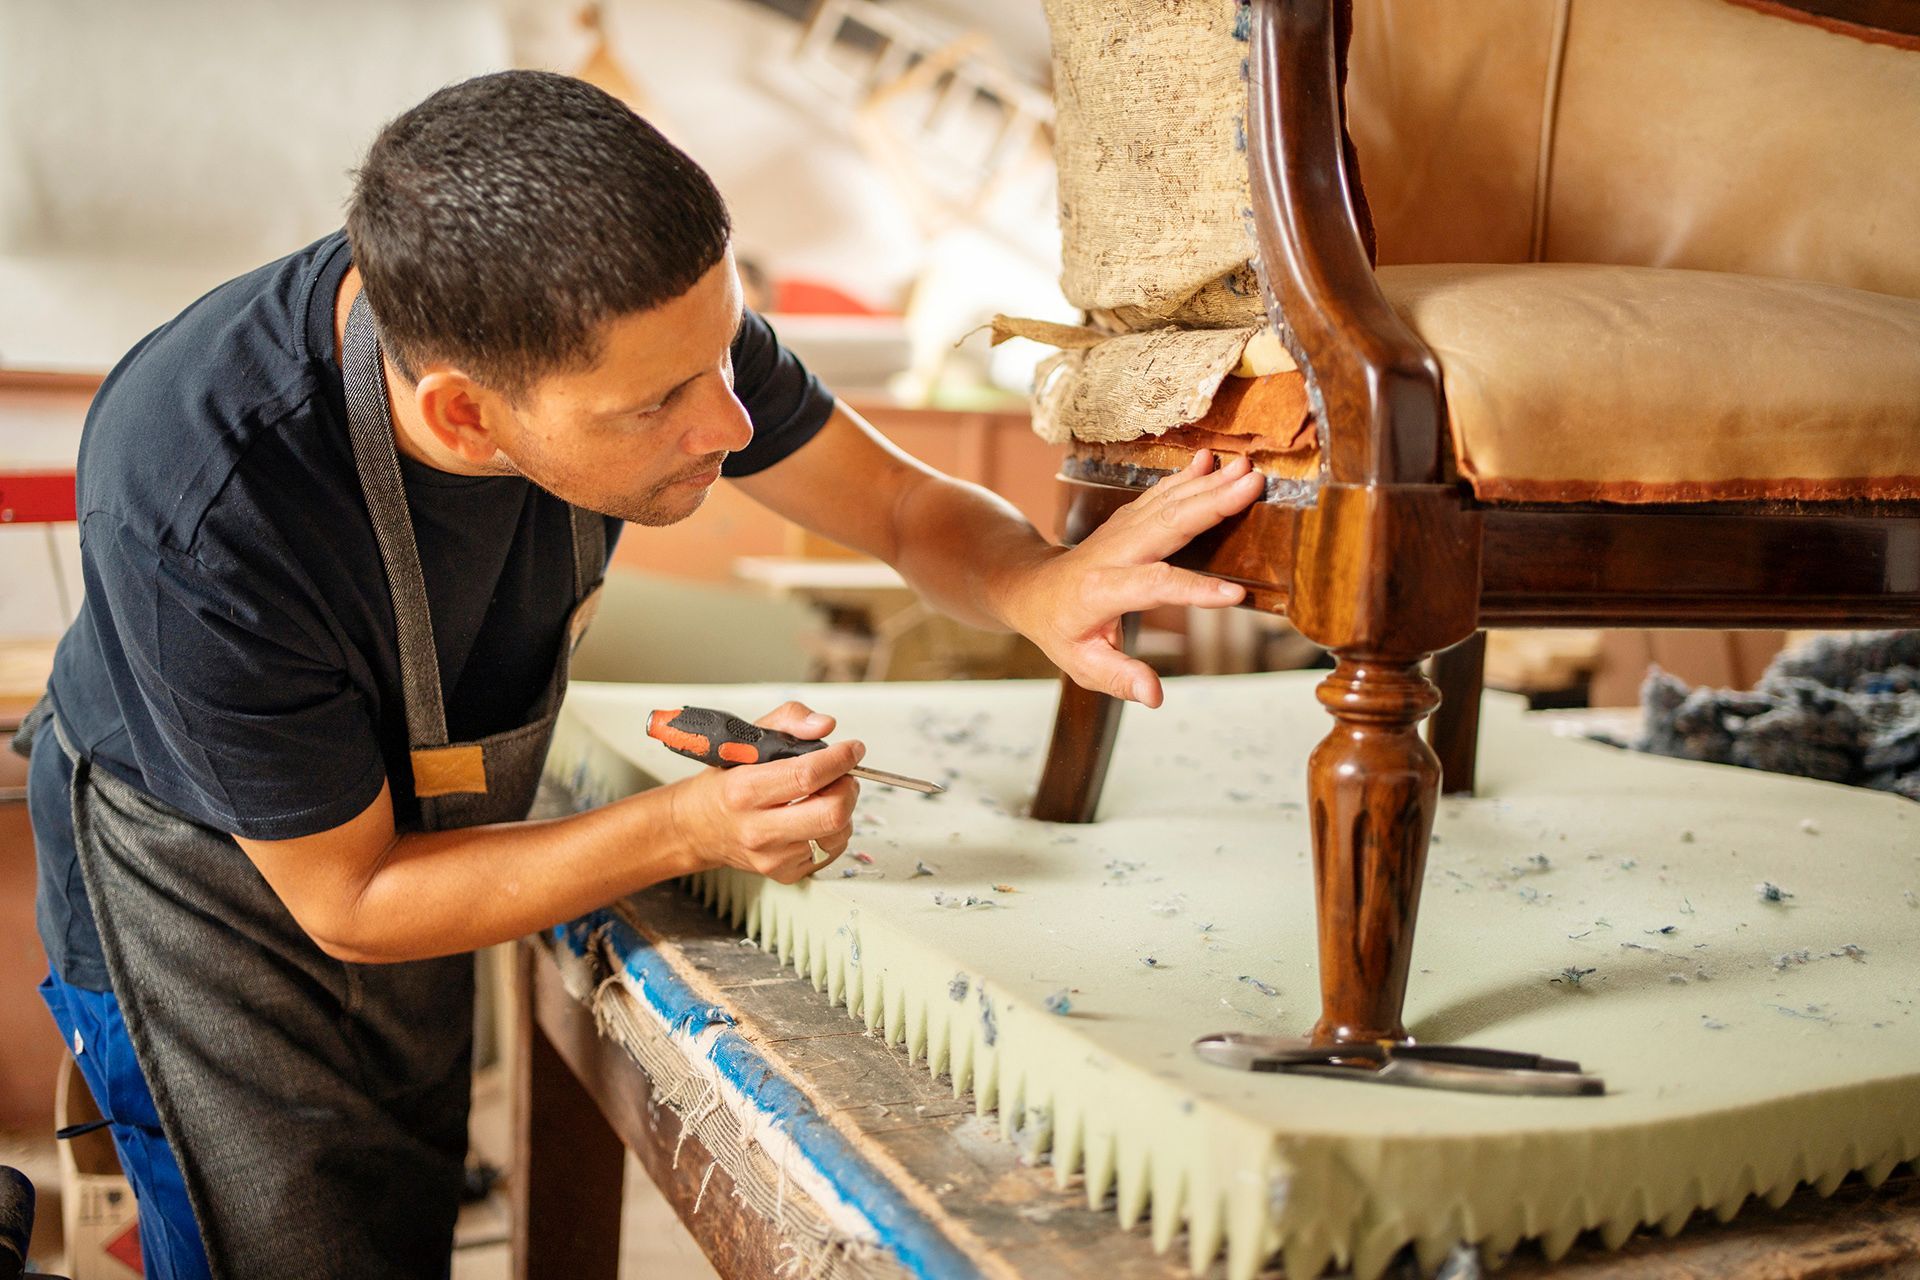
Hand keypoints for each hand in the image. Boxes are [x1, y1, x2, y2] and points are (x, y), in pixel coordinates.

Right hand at [669, 701, 863, 883]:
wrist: (697, 828)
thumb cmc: (725, 781)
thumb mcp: (747, 739)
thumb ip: (788, 719)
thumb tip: (825, 725)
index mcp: (744, 790)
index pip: (807, 776)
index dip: (840, 759)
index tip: (853, 749)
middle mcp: (757, 829)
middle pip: (831, 813)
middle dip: (848, 787)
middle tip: (844, 774)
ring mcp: (772, 857)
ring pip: (837, 834)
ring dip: (844, 808)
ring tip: (827, 794)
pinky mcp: (784, 874)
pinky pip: (831, 851)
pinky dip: (834, 830)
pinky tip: (815, 816)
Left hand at [1007, 450, 1263, 707]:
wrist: (1032, 590)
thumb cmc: (1061, 631)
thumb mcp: (1082, 665)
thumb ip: (1119, 678)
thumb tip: (1154, 696)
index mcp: (1101, 591)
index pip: (1152, 586)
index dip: (1192, 591)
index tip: (1234, 595)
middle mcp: (1113, 553)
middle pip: (1166, 525)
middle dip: (1210, 504)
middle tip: (1251, 486)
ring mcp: (1120, 531)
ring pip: (1168, 503)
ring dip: (1208, 484)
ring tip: (1245, 469)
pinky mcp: (1128, 521)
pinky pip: (1160, 496)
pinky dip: (1186, 477)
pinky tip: (1210, 462)